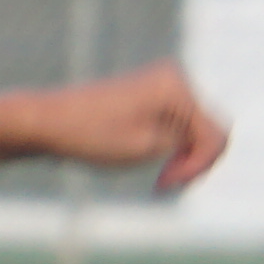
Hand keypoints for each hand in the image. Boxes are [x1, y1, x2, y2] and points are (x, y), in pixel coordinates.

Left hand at [34, 61, 229, 198]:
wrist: (47, 121)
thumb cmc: (93, 135)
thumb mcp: (149, 147)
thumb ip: (189, 144)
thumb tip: (213, 141)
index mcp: (176, 87)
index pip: (215, 137)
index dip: (199, 168)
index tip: (167, 185)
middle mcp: (174, 78)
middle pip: (210, 131)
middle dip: (194, 162)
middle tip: (164, 184)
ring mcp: (162, 84)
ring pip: (195, 131)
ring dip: (183, 157)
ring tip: (158, 179)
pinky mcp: (151, 93)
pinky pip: (179, 124)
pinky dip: (171, 147)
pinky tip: (152, 163)